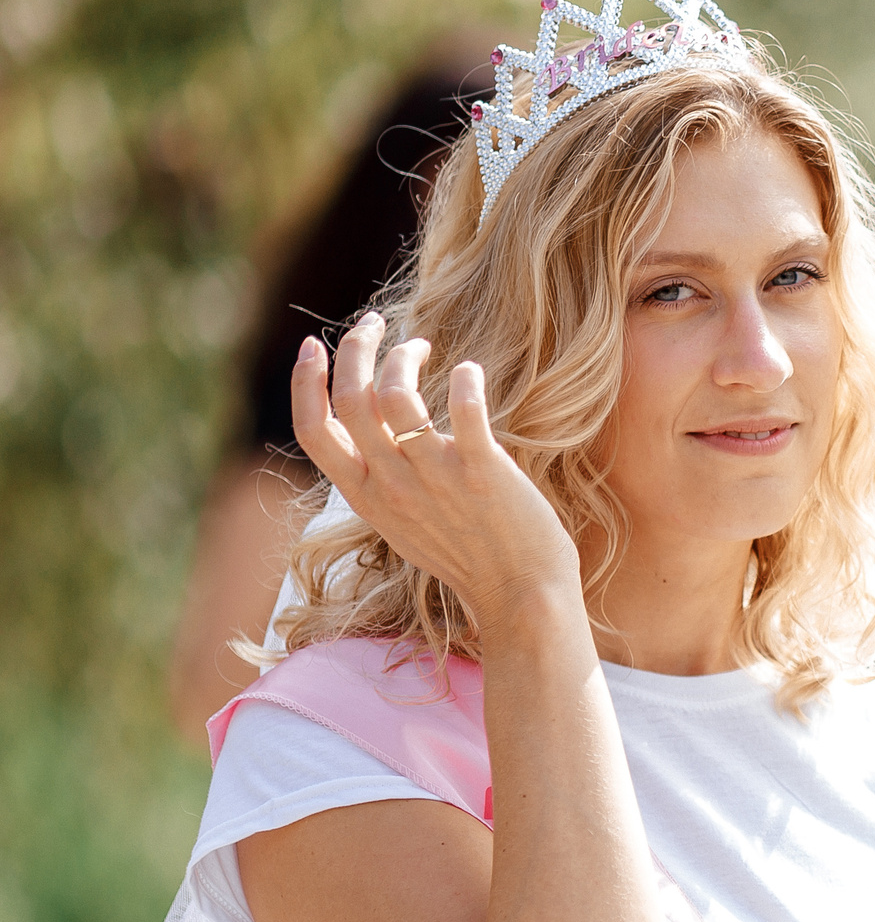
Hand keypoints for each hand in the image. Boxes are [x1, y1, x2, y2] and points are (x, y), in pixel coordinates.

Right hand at [292, 312, 581, 633]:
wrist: (521, 596)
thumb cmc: (467, 556)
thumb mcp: (401, 523)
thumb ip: (379, 479)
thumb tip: (371, 429)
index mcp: (366, 496)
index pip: (312, 431)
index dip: (305, 382)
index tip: (314, 346)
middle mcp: (393, 485)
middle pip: (351, 398)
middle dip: (355, 347)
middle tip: (375, 325)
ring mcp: (436, 478)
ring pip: (396, 395)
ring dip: (404, 356)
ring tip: (424, 347)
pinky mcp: (483, 472)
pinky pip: (463, 410)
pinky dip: (464, 380)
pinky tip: (469, 371)